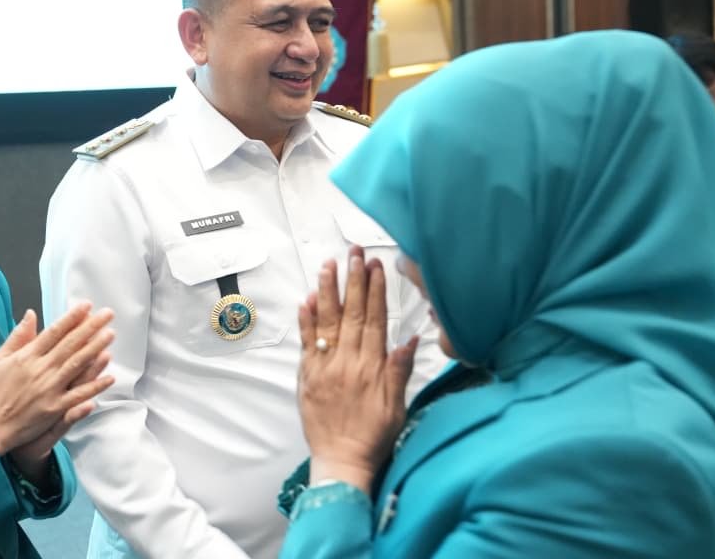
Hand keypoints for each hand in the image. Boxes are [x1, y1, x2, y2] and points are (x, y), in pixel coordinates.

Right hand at [0, 301, 114, 455]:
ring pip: (77, 364)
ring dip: (95, 349)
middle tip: (107, 315)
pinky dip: (94, 386)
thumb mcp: (0, 358)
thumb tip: (31, 314)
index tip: (86, 306)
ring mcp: (49, 388)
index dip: (72, 317)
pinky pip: (78, 395)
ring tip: (110, 335)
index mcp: (27, 356)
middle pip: (70, 344)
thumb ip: (18, 335)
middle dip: (91, 327)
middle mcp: (41, 369)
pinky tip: (109, 377)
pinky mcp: (55, 408)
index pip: (54, 331)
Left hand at [297, 246, 417, 491]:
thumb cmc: (373, 436)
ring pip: (326, 321)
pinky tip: (307, 298)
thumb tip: (409, 339)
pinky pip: (306, 342)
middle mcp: (347, 362)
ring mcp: (324, 367)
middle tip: (355, 254)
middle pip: (351, 313)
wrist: (342, 462)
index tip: (376, 267)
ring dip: (328, 291)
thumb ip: (399, 370)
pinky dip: (306, 320)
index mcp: (371, 367)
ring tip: (329, 264)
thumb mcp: (396, 406)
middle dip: (353, 281)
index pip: (374, 320)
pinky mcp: (307, 376)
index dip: (375, 291)